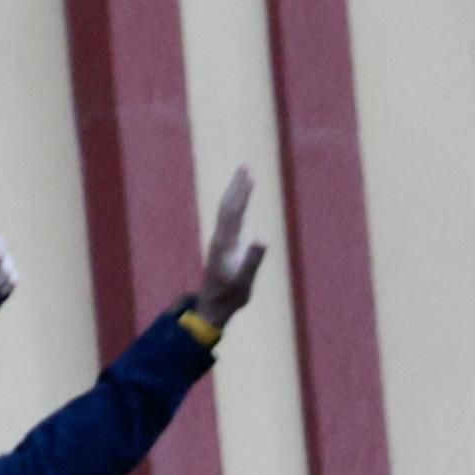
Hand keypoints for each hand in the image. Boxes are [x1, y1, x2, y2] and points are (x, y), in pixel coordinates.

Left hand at [196, 165, 266, 327]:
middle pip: (227, 206)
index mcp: (224, 243)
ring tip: (245, 179)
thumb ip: (252, 261)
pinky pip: (230, 221)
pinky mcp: (224, 247)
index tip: (247, 176)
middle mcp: (220, 239)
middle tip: (244, 167)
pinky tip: (241, 204)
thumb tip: (261, 239)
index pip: (232, 212)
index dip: (240, 193)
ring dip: (235, 194)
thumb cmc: (230, 297)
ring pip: (227, 212)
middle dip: (236, 186)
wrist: (213, 308)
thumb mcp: (243, 281)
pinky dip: (236, 207)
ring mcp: (221, 242)